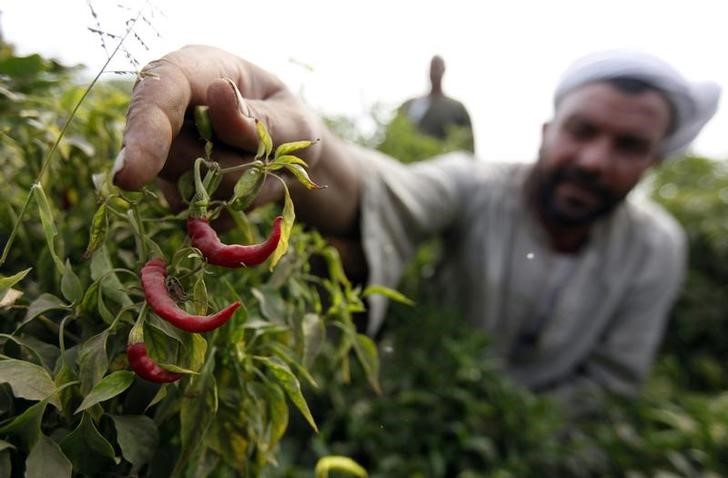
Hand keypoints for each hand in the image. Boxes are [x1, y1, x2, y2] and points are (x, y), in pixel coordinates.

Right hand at [113, 45, 321, 207]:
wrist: (290, 158)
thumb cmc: (290, 125)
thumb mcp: (292, 121)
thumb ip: (258, 118)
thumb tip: (219, 94)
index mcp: (197, 69)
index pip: (159, 91)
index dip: (144, 132)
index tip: (130, 176)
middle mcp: (170, 107)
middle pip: (170, 154)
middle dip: (226, 167)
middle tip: (269, 157)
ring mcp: (165, 150)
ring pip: (186, 189)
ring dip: (236, 189)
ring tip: (264, 169)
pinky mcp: (171, 187)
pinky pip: (196, 213)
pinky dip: (231, 208)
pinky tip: (249, 187)